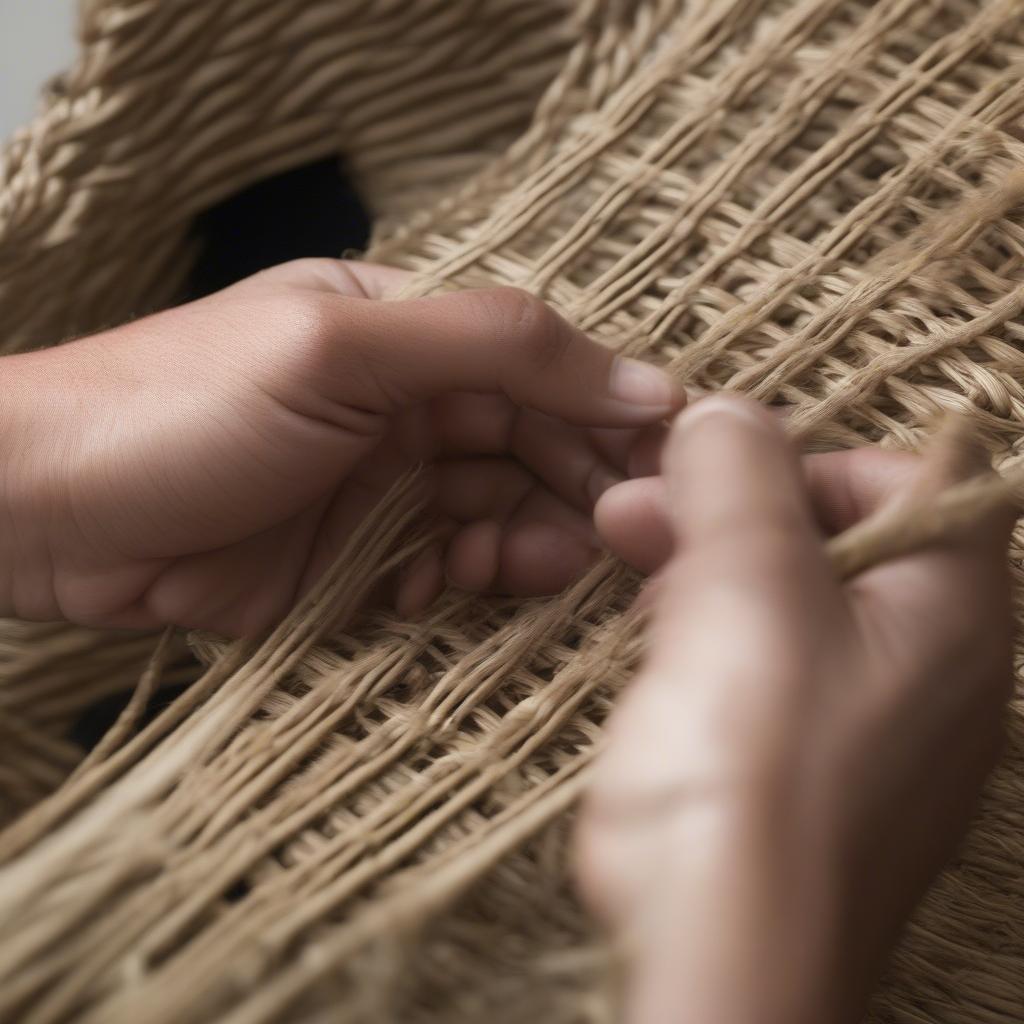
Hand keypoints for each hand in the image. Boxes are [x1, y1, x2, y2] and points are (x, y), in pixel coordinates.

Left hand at [0, 260, 681, 634]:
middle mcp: (404, 407)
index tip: (677, 465)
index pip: (543, 367)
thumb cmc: (180, 407)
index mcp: (406, 333)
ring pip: (498, 513)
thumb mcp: (342, 347)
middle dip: (583, 487)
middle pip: (533, 445)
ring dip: (529, 543)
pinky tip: (434, 591)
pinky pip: (443, 572)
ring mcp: (381, 488)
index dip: (613, 412)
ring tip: (541, 568)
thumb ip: (494, 347)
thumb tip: (639, 377)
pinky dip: (457, 584)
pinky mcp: (355, 562)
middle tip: (628, 534)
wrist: (46, 513)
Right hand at [577, 396, 1014, 1023]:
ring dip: (709, 572)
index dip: (803, 457)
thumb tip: (724, 414)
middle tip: (631, 520)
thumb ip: (741, 478)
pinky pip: (766, 671)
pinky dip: (709, 641)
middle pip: (840, 538)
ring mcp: (870, 730)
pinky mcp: (805, 774)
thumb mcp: (746, 590)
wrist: (719, 964)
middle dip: (732, 513)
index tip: (706, 476)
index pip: (911, 475)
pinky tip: (653, 653)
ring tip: (630, 580)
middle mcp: (932, 668)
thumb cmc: (747, 773)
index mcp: (952, 611)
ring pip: (794, 604)